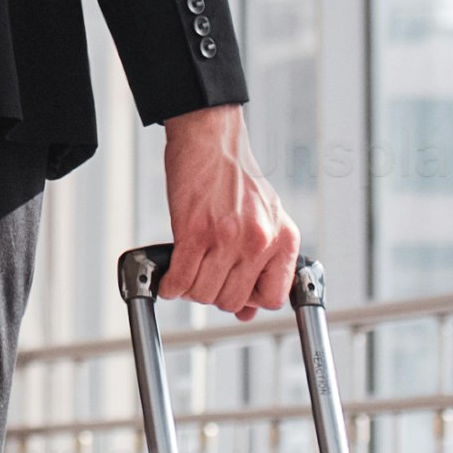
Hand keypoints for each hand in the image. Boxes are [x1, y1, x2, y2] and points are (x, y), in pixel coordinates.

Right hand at [157, 106, 299, 318]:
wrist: (212, 140)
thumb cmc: (236, 177)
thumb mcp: (265, 219)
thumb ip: (261, 264)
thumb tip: (247, 311)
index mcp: (283, 239)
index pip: (272, 299)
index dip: (249, 300)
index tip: (237, 292)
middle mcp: (260, 240)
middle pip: (232, 301)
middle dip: (214, 294)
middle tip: (205, 276)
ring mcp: (228, 237)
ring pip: (205, 294)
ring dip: (190, 290)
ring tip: (187, 273)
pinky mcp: (195, 231)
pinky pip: (181, 279)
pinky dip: (170, 285)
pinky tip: (169, 279)